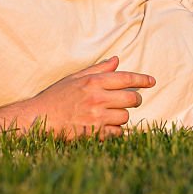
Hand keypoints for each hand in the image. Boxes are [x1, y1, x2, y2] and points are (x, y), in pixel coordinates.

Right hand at [14, 56, 154, 139]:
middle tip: (130, 100)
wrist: (40, 119)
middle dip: (134, 99)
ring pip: (125, 116)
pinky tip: (107, 126)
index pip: (126, 78)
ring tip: (111, 113)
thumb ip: (98, 69)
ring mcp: (96, 117)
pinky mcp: (94, 133)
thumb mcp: (76, 77)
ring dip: (122, 115)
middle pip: (131, 99)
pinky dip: (115, 130)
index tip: (152, 82)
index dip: (142, 80)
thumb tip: (116, 60)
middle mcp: (97, 98)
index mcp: (94, 82)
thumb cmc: (57, 96)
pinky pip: (117, 132)